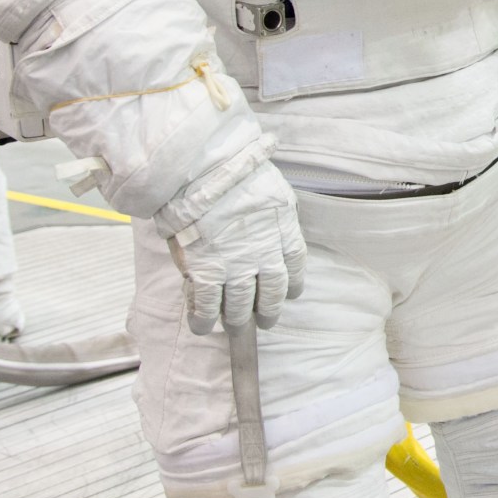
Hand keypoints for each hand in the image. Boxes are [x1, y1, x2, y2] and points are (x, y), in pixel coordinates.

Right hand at [167, 164, 307, 333]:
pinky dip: (204, 319)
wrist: (203, 172)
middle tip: (265, 320)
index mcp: (284, 231)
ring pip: (240, 304)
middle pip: (272, 293)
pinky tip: (202, 325)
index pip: (294, 266)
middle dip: (269, 310)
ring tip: (235, 325)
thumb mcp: (274, 190)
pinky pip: (207, 304)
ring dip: (237, 319)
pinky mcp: (206, 272)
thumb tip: (279, 226)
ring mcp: (235, 266)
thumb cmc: (237, 173)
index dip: (293, 284)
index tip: (289, 293)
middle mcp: (264, 254)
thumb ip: (278, 214)